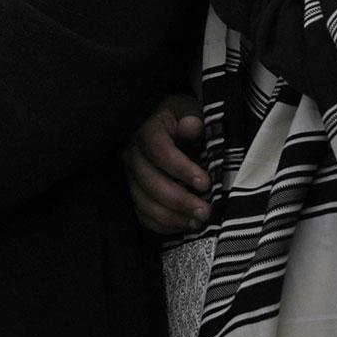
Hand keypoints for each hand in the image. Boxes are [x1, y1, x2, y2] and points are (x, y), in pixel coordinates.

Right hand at [122, 93, 209, 235]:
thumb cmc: (183, 120)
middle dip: (179, 200)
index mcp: (146, 131)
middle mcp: (132, 154)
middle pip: (149, 181)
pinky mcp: (133, 192)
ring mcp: (130, 176)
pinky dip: (162, 224)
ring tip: (197, 222)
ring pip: (143, 201)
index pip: (159, 151)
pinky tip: (184, 225)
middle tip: (206, 211)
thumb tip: (192, 125)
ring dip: (171, 216)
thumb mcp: (191, 111)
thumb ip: (194, 118)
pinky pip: (142, 214)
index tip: (205, 183)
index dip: (181, 169)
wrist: (167, 128)